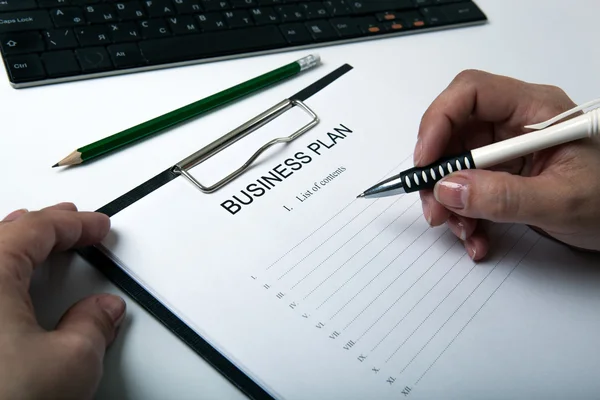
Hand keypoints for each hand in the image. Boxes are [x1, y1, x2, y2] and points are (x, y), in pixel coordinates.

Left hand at [0, 203, 124, 399]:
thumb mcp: (69, 364)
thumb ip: (94, 326)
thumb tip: (102, 312)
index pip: (36, 229)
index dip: (75, 225)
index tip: (98, 228)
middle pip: (2, 235)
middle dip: (42, 226)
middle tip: (73, 224)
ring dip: (13, 245)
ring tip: (37, 241)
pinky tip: (7, 290)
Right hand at [415, 70, 599, 259]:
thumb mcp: (562, 201)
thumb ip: (505, 196)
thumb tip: (448, 188)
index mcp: (536, 110)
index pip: (471, 93)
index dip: (439, 121)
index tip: (426, 162)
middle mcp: (516, 124)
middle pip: (454, 132)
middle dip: (438, 173)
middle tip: (436, 208)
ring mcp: (507, 150)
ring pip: (454, 165)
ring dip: (449, 201)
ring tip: (464, 231)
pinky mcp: (503, 175)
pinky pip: (467, 188)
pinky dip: (464, 215)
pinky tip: (477, 237)